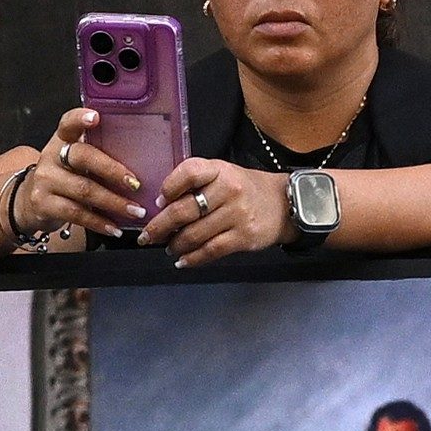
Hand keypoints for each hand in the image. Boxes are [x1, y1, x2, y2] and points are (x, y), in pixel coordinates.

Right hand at [17, 111, 150, 243]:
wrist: (28, 200)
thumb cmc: (64, 176)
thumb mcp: (74, 160)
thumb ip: (96, 154)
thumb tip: (142, 163)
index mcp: (62, 139)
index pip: (68, 123)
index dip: (80, 118)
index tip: (96, 117)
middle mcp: (51, 156)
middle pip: (82, 157)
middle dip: (113, 171)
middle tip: (136, 184)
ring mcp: (45, 180)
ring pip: (83, 190)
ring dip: (114, 203)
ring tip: (136, 211)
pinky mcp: (43, 204)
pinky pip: (75, 214)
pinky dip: (99, 222)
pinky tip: (114, 228)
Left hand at [139, 160, 286, 265]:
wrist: (283, 204)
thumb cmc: (245, 189)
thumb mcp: (222, 174)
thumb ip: (195, 184)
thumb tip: (162, 206)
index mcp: (220, 170)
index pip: (189, 172)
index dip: (169, 188)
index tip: (158, 202)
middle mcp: (229, 190)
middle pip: (184, 210)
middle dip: (160, 227)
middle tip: (147, 236)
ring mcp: (237, 214)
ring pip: (194, 234)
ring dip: (175, 245)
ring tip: (168, 247)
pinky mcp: (243, 236)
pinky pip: (211, 250)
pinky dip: (192, 259)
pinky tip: (183, 261)